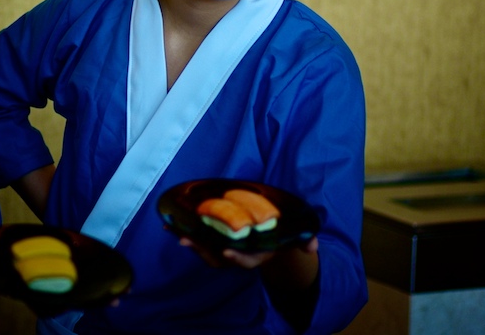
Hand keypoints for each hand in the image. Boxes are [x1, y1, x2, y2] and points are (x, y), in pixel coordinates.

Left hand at [179, 236, 317, 270]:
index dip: (236, 258)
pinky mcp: (215, 242)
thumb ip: (305, 241)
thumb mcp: (294, 239)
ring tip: (175, 231)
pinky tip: (171, 224)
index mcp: (255, 255)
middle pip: (217, 258)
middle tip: (188, 241)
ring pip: (205, 251)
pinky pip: (199, 241)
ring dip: (190, 242)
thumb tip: (313, 245)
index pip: (246, 261)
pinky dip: (185, 233)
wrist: (269, 242)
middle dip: (202, 251)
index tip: (226, 251)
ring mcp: (224, 250)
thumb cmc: (279, 237)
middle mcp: (237, 256)